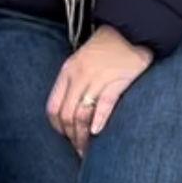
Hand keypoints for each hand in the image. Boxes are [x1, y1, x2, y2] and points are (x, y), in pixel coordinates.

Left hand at [46, 26, 151, 155]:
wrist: (129, 31)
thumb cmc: (104, 50)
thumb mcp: (81, 63)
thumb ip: (73, 85)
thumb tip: (69, 116)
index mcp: (68, 71)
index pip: (53, 107)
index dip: (57, 127)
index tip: (66, 137)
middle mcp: (79, 75)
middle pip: (66, 115)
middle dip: (71, 137)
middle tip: (80, 150)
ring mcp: (97, 78)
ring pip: (82, 114)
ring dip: (84, 137)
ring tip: (89, 151)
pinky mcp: (117, 80)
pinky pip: (104, 103)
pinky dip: (99, 120)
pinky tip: (98, 132)